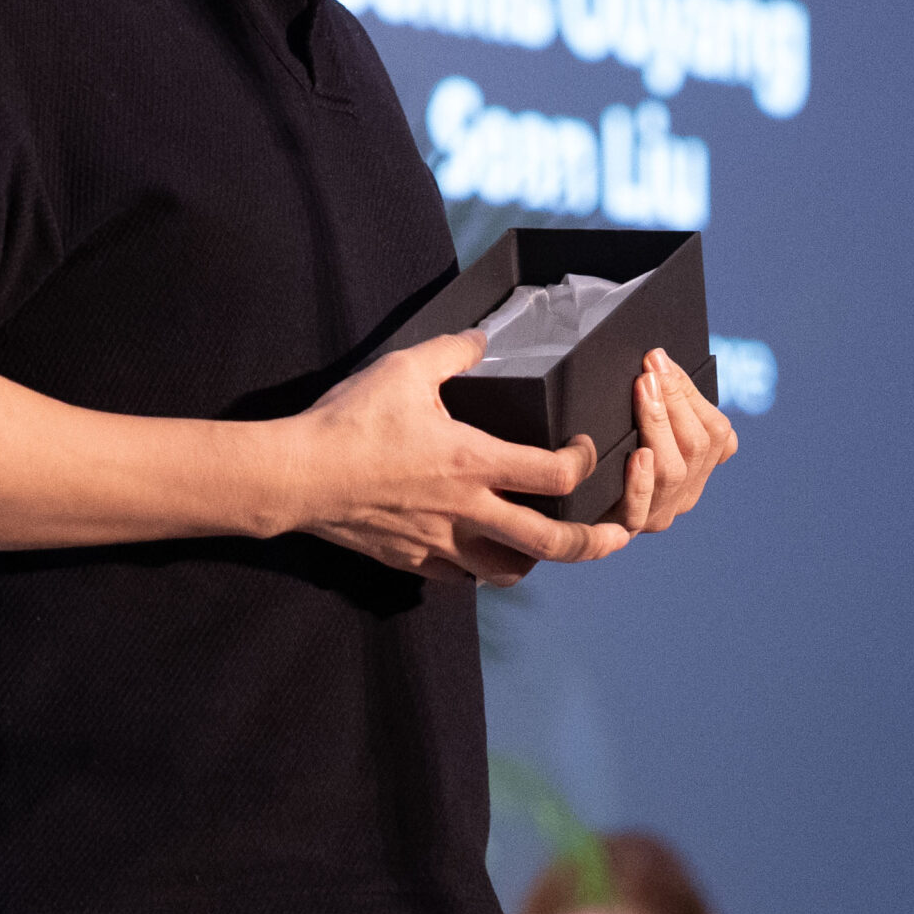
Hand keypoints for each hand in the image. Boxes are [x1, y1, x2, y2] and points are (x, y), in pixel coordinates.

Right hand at [287, 331, 614, 583]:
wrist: (295, 477)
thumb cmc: (349, 422)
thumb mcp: (404, 369)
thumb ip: (454, 351)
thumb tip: (483, 337)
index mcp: (473, 462)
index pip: (555, 474)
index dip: (584, 462)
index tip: (585, 448)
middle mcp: (466, 510)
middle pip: (550, 543)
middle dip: (593, 542)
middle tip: (619, 535)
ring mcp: (440, 542)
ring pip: (507, 571)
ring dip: (537, 561)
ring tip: (548, 548)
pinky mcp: (412, 559)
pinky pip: (460, 576)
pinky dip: (479, 568)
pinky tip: (479, 550)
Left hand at [611, 349, 737, 536]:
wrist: (568, 503)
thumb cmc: (607, 454)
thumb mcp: (642, 427)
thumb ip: (661, 402)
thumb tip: (656, 360)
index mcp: (698, 468)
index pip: (717, 432)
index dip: (690, 392)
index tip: (660, 361)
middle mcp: (684, 493)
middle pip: (698, 447)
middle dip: (675, 400)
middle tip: (650, 370)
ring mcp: (658, 513)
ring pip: (674, 471)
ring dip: (658, 424)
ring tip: (644, 392)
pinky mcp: (625, 527)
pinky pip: (639, 507)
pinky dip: (641, 480)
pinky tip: (637, 455)